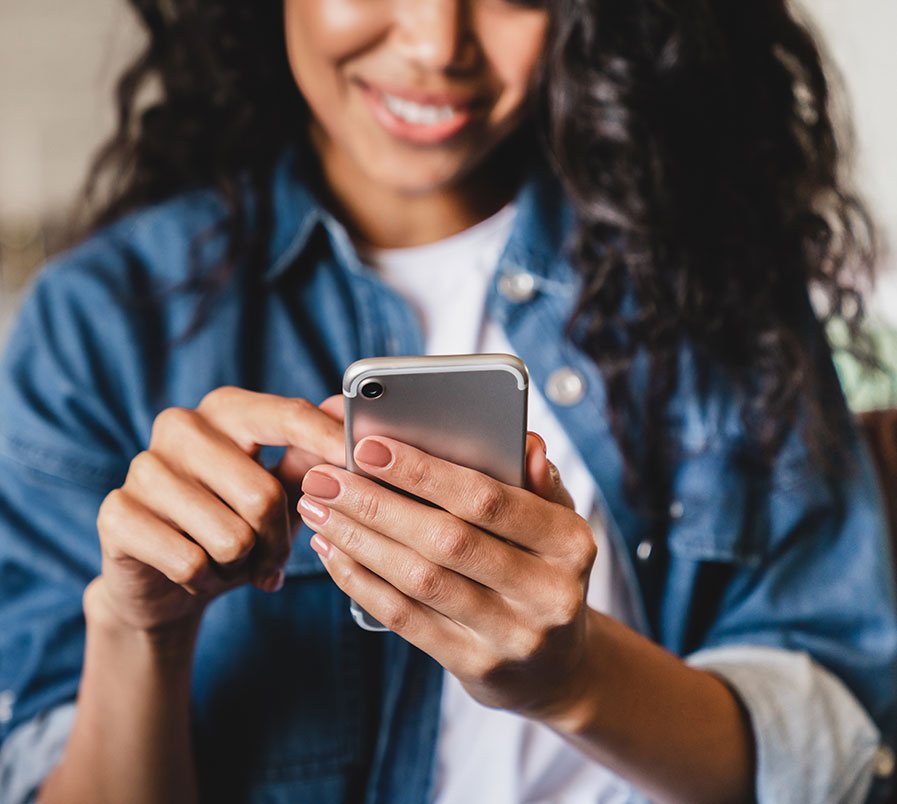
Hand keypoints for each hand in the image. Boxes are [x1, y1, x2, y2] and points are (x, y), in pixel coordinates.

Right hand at [93, 387, 344, 633]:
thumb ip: (311, 456)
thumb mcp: (280, 490)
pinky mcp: (116, 513)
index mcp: (226, 410)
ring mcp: (143, 467)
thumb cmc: (234, 524)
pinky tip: (197, 574)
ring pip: (230, 536)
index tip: (360, 459)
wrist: (164, 580)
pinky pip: (190, 562)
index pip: (286, 415)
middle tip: (272, 557)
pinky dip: (206, 581)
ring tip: (230, 561)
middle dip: (278, 541)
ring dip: (241, 565)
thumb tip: (347, 416)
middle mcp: (181, 426)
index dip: (327, 440)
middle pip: (263, 494)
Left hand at [297, 433, 597, 720]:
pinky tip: (333, 553)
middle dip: (376, 504)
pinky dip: (362, 582)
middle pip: (447, 540)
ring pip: (420, 581)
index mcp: (570, 543)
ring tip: (318, 510)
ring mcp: (512, 636)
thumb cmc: (543, 570)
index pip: (489, 499)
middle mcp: (548, 592)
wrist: (557, 666)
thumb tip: (524, 442)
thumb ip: (537, 481)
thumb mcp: (556, 523)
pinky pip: (406, 619)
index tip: (368, 447)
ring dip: (359, 540)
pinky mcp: (476, 666)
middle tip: (324, 478)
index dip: (424, 473)